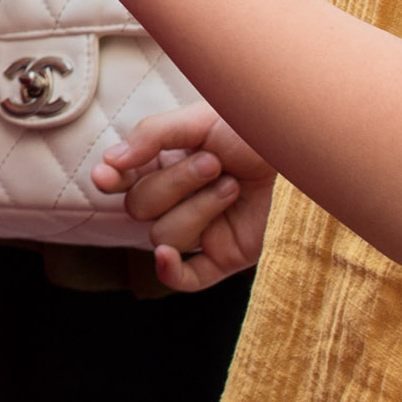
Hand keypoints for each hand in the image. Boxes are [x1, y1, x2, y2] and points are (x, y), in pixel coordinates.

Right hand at [94, 108, 274, 292]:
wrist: (293, 147)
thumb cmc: (245, 128)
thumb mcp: (195, 120)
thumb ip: (150, 136)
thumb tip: (111, 163)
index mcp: (160, 167)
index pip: (120, 181)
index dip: (110, 180)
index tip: (108, 174)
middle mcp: (173, 202)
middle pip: (141, 208)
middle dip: (176, 183)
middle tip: (212, 162)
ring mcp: (197, 232)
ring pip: (165, 235)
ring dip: (199, 207)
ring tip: (230, 184)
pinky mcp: (223, 258)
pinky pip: (187, 280)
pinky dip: (171, 272)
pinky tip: (164, 258)